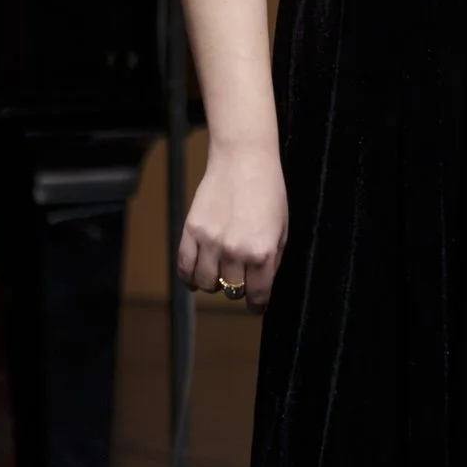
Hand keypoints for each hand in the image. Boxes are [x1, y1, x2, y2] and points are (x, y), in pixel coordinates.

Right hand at [178, 138, 288, 307]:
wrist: (244, 160)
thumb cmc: (268, 191)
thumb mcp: (282, 229)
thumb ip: (272, 260)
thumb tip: (261, 284)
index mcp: (262, 252)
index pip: (257, 294)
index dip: (257, 305)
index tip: (255, 306)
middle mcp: (236, 251)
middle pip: (232, 290)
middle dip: (237, 290)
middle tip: (239, 283)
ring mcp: (211, 241)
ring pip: (206, 283)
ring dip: (213, 285)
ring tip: (218, 277)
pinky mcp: (192, 230)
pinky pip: (184, 266)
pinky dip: (189, 277)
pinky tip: (195, 277)